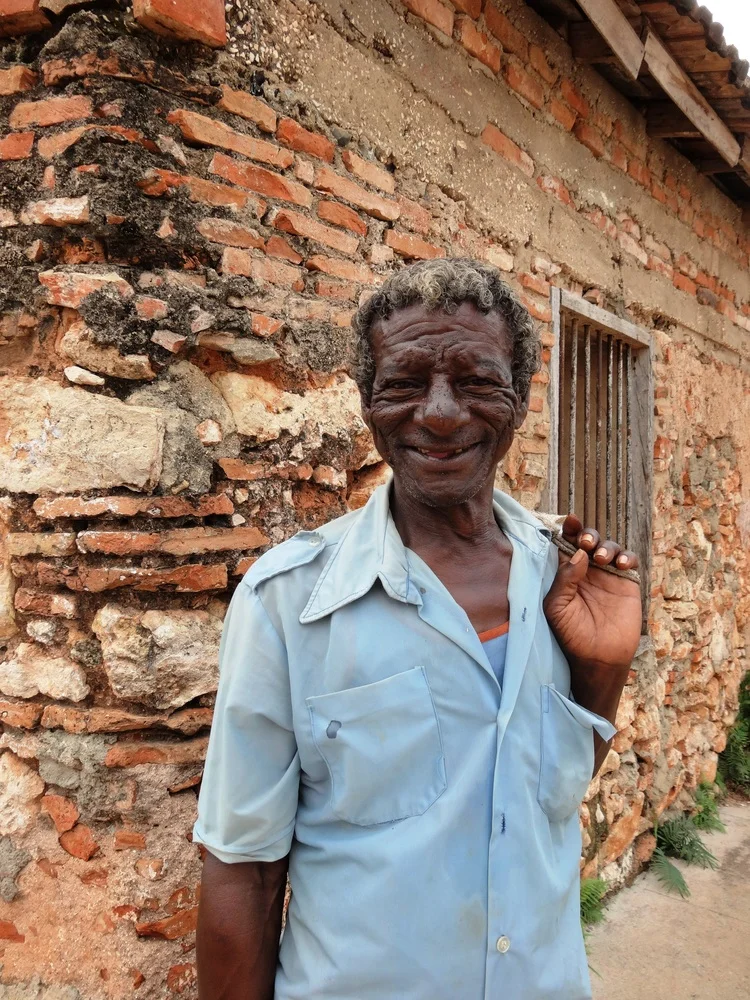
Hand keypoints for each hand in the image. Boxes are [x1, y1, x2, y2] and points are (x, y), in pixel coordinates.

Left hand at [543, 514, 641, 671]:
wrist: (598, 658)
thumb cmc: (571, 635)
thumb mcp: (557, 607)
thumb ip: (564, 579)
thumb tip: (578, 553)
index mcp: (567, 573)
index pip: (567, 545)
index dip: (569, 530)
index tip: (570, 521)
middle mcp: (587, 571)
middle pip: (589, 541)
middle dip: (588, 535)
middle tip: (586, 543)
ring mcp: (608, 576)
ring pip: (609, 547)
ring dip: (606, 546)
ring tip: (601, 559)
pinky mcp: (627, 583)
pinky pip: (630, 561)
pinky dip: (627, 556)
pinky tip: (621, 564)